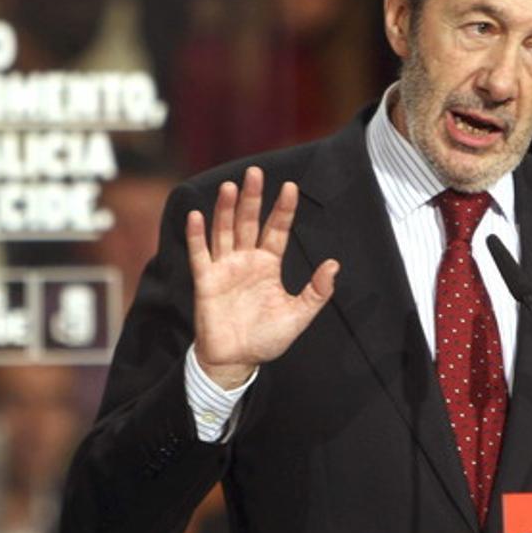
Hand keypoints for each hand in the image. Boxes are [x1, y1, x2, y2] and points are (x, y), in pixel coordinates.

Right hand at [186, 166, 338, 388]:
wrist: (236, 361)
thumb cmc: (267, 338)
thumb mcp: (298, 315)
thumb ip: (316, 292)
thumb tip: (334, 264)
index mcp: (268, 264)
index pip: (277, 230)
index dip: (283, 209)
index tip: (290, 186)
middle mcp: (246, 260)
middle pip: (249, 222)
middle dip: (252, 198)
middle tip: (254, 171)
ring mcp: (225, 268)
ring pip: (225, 231)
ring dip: (225, 209)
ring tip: (229, 186)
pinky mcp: (206, 281)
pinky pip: (200, 254)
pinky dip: (196, 235)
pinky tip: (197, 215)